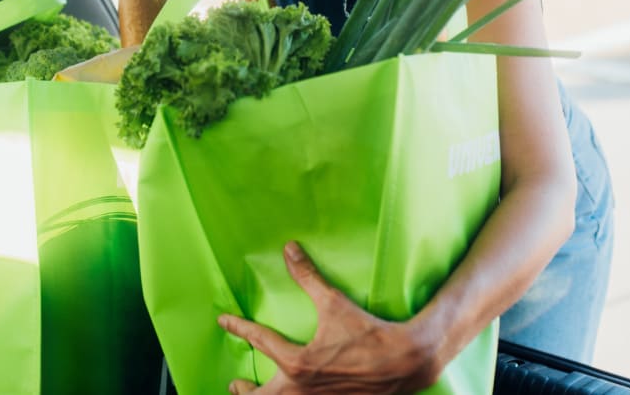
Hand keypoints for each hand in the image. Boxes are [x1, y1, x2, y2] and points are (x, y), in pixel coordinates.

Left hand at [217, 241, 448, 394]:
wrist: (404, 362)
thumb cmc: (368, 333)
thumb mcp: (334, 303)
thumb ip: (308, 277)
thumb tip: (290, 250)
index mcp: (297, 364)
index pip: (259, 341)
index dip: (238, 328)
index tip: (224, 321)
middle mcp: (302, 390)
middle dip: (244, 392)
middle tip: (236, 383)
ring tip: (253, 393)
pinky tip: (292, 394)